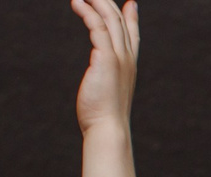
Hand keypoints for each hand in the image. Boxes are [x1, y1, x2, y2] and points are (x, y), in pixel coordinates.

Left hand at [69, 0, 139, 136]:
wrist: (108, 129)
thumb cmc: (103, 118)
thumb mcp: (106, 96)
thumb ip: (104, 81)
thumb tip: (99, 81)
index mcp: (129, 67)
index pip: (132, 35)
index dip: (132, 18)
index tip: (130, 4)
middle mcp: (127, 59)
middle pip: (120, 21)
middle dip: (108, 2)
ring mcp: (119, 57)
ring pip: (110, 18)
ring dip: (96, 1)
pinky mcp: (107, 58)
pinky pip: (97, 26)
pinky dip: (87, 12)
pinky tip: (77, 4)